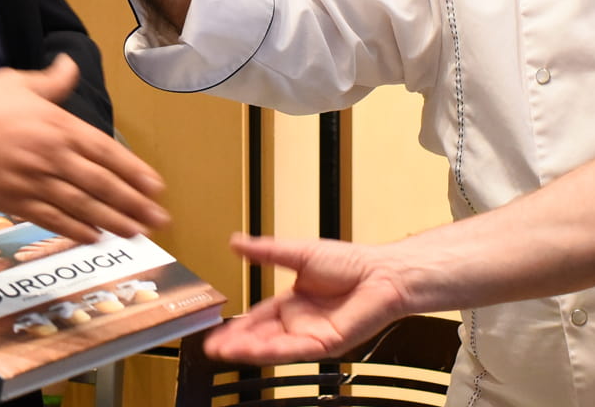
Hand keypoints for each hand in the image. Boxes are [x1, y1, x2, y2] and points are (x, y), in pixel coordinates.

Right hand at [0, 55, 168, 240]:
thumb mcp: (19, 82)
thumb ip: (52, 81)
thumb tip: (70, 64)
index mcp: (59, 127)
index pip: (107, 152)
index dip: (134, 171)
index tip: (155, 186)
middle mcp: (54, 157)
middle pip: (102, 184)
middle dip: (134, 203)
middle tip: (158, 219)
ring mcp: (35, 183)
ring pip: (83, 207)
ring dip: (113, 221)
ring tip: (136, 232)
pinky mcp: (16, 202)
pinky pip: (53, 220)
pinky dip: (76, 230)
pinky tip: (95, 237)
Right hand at [203, 233, 412, 363]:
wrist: (381, 272)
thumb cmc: (351, 262)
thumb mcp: (299, 254)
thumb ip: (266, 253)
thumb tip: (237, 242)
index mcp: (293, 302)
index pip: (258, 318)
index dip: (237, 327)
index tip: (216, 333)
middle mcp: (300, 321)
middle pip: (262, 337)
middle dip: (237, 344)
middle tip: (213, 348)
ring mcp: (312, 334)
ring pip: (274, 348)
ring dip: (250, 351)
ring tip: (226, 352)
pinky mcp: (326, 343)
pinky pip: (295, 350)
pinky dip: (274, 351)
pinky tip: (256, 351)